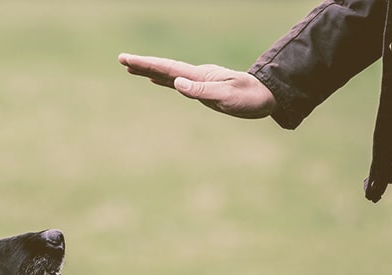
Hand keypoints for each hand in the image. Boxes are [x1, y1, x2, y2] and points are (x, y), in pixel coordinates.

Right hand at [118, 53, 276, 118]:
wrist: (268, 96)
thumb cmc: (250, 98)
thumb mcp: (226, 98)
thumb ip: (201, 91)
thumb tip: (177, 83)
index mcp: (199, 77)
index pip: (167, 69)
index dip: (146, 64)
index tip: (127, 59)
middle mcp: (197, 76)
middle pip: (164, 68)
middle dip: (143, 64)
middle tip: (122, 59)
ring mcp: (199, 81)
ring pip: (168, 74)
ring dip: (149, 70)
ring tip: (131, 67)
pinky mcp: (203, 88)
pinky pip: (177, 81)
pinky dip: (163, 79)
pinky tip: (156, 80)